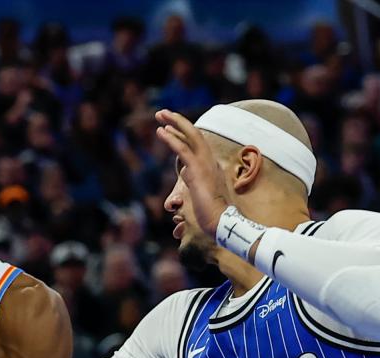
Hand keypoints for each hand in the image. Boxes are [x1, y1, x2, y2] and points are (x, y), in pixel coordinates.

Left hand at [154, 108, 228, 236]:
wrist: (219, 222)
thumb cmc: (210, 213)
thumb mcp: (198, 193)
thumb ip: (191, 181)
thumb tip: (183, 176)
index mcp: (211, 165)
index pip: (196, 144)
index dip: (182, 132)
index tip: (168, 126)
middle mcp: (210, 160)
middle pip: (194, 134)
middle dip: (178, 121)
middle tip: (162, 112)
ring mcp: (205, 164)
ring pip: (190, 135)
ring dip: (174, 123)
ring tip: (159, 114)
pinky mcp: (197, 170)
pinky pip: (183, 149)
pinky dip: (171, 138)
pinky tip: (160, 131)